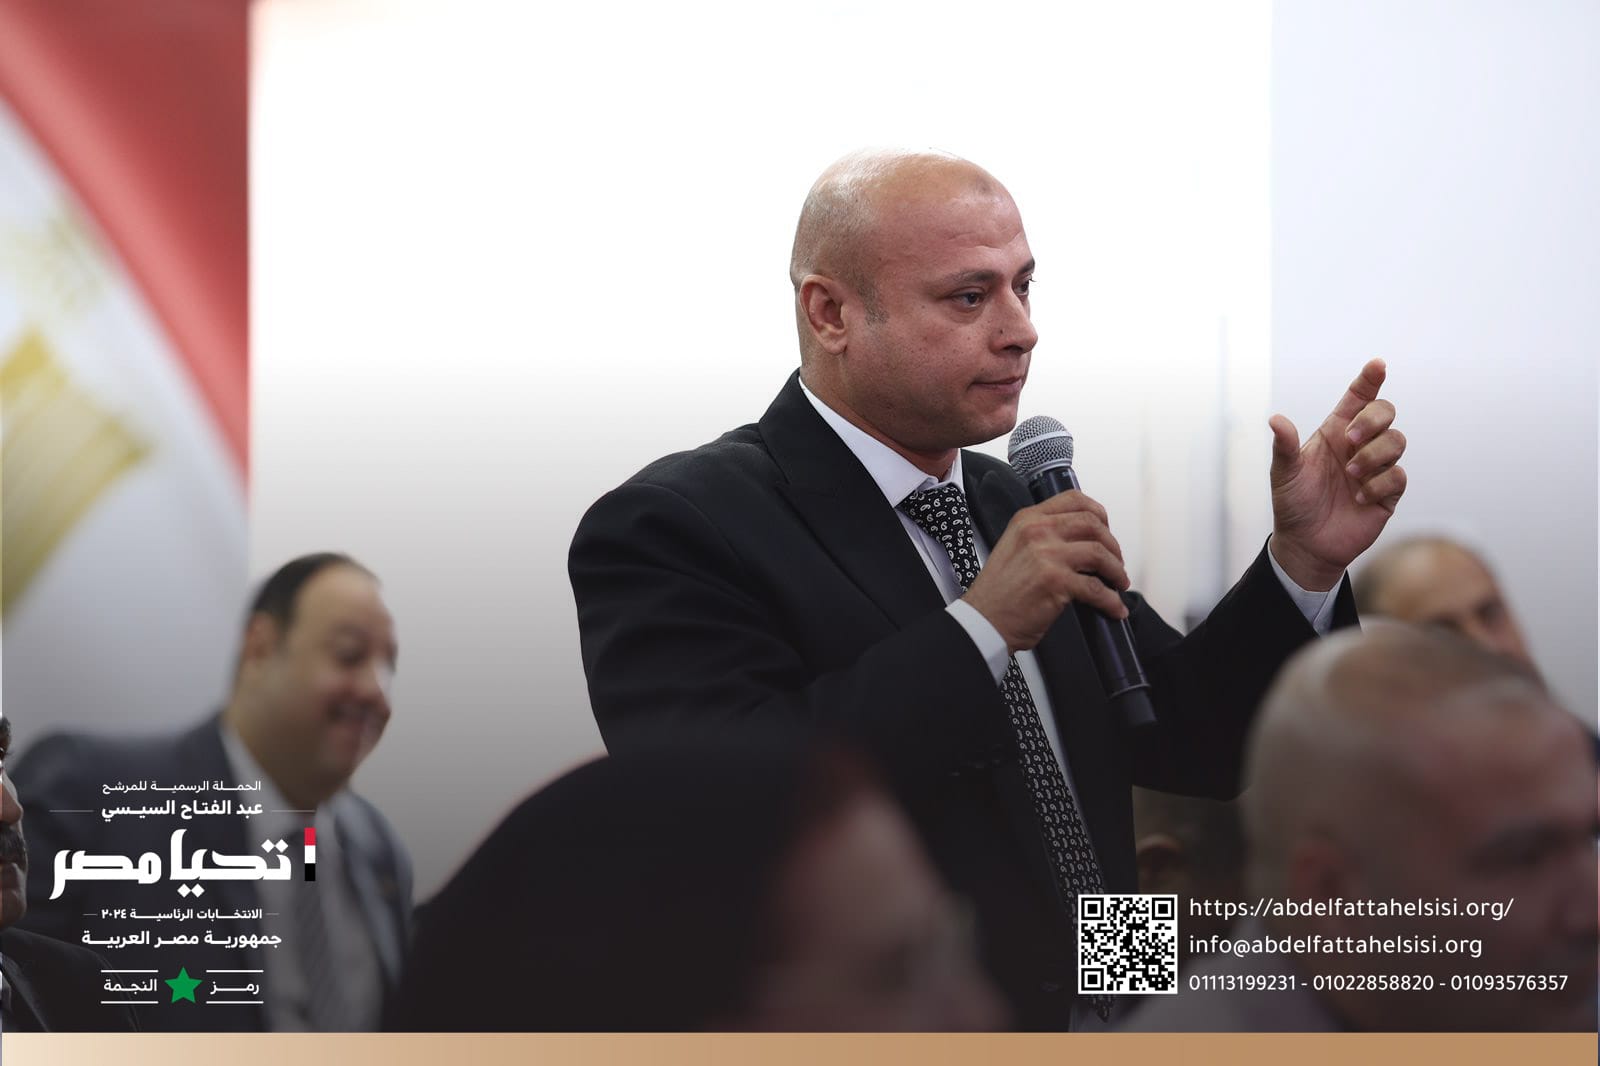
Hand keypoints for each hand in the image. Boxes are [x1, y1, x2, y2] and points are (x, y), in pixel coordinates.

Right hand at [963, 490, 1128, 652]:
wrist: (983, 620)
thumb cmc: (998, 591)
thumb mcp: (1014, 547)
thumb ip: (1042, 536)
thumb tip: (1079, 541)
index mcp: (1027, 519)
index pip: (1074, 500)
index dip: (1099, 513)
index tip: (1106, 529)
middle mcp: (1038, 532)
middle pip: (1093, 524)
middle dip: (1112, 545)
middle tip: (1115, 562)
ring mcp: (1048, 555)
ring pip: (1100, 554)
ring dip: (1116, 571)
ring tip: (1118, 583)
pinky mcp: (1057, 582)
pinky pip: (1097, 588)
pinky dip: (1111, 600)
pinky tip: (1113, 607)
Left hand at [1268, 358, 1406, 589]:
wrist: (1306, 544)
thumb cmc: (1293, 504)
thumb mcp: (1284, 474)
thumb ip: (1285, 446)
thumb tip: (1276, 419)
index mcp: (1334, 433)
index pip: (1358, 398)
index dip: (1369, 380)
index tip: (1377, 365)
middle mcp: (1359, 445)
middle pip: (1385, 412)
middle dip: (1373, 419)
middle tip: (1351, 439)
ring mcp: (1376, 468)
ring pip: (1397, 440)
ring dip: (1375, 455)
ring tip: (1350, 475)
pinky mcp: (1388, 493)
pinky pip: (1398, 476)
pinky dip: (1379, 484)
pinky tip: (1359, 498)